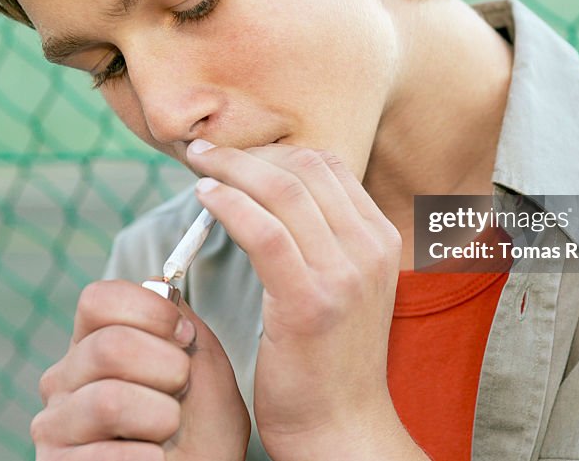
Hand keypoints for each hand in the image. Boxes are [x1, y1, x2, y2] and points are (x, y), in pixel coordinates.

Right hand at [31, 280, 249, 459]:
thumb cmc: (202, 432)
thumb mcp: (205, 368)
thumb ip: (182, 325)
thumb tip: (160, 293)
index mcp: (94, 343)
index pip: (98, 298)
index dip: (149, 310)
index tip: (183, 335)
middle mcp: (64, 379)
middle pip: (110, 346)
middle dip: (168, 369)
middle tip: (181, 392)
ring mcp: (54, 427)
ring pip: (108, 400)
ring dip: (161, 417)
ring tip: (168, 431)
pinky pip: (104, 456)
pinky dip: (148, 458)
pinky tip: (154, 460)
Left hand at [187, 141, 425, 460]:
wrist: (341, 427)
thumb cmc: (329, 361)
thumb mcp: (345, 287)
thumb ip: (325, 240)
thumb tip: (274, 195)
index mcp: (380, 239)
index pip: (329, 167)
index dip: (275, 151)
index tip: (235, 153)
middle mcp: (370, 248)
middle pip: (306, 169)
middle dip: (248, 152)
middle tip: (205, 150)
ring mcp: (345, 274)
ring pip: (283, 191)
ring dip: (231, 169)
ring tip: (198, 165)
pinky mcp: (310, 301)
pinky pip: (264, 233)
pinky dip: (229, 205)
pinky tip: (205, 198)